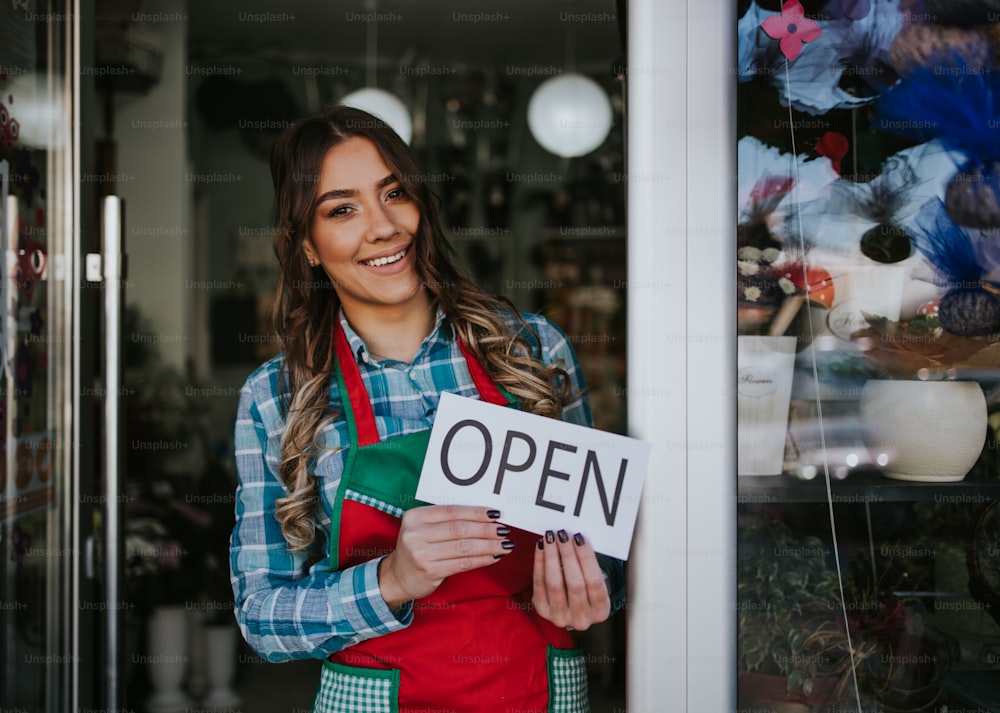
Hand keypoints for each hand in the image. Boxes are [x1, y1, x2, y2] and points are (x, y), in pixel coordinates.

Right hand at [378, 505, 511, 607]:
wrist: (397, 577)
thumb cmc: (417, 549)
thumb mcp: (423, 529)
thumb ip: (446, 521)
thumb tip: (485, 517)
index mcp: (415, 517)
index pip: (451, 511)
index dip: (476, 512)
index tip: (496, 514)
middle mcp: (415, 534)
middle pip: (459, 529)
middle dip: (486, 529)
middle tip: (504, 530)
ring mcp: (421, 553)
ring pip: (463, 547)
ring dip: (488, 545)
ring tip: (505, 544)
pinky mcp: (430, 571)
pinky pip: (463, 563)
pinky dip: (481, 559)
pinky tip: (494, 556)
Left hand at [532, 530, 610, 630]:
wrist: (571, 608)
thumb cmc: (587, 589)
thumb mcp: (596, 581)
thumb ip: (589, 564)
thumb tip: (576, 538)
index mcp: (601, 611)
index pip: (595, 582)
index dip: (586, 558)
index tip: (580, 538)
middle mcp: (581, 619)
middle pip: (574, 583)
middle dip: (568, 555)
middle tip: (563, 534)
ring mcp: (560, 617)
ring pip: (554, 583)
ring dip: (552, 556)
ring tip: (551, 538)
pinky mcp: (542, 610)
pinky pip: (539, 583)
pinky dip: (539, 562)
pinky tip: (542, 547)